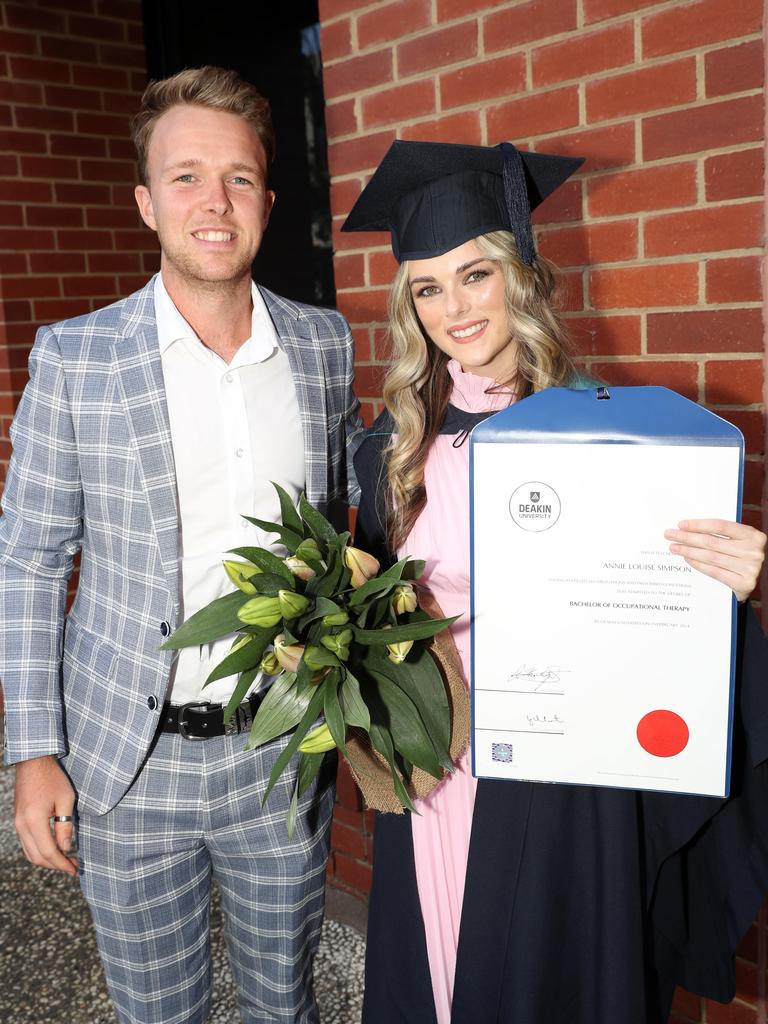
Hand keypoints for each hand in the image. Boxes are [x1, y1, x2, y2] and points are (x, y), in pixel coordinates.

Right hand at [14, 755, 77, 874]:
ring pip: (30, 853)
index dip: (62, 864)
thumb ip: (65, 826)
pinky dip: (39, 851)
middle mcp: (22, 826)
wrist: (33, 762)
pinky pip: (27, 844)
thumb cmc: (52, 778)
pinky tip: (53, 849)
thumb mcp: (66, 800)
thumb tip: (66, 848)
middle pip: (37, 857)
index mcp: (34, 821)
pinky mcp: (18, 821)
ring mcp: (18, 824)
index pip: (49, 852)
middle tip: (73, 866)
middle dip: (56, 865)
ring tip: (65, 860)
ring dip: (47, 860)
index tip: (75, 869)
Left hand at [665, 519, 765, 602]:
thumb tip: (688, 528)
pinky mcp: (744, 584)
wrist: (755, 581)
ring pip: (711, 557)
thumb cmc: (742, 556)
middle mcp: (753, 551)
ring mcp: (750, 569)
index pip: (720, 526)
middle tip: (670, 535)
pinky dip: (698, 564)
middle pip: (712, 542)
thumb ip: (721, 535)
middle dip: (688, 538)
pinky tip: (687, 559)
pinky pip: (714, 572)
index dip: (698, 525)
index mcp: (753, 536)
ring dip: (689, 551)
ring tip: (674, 548)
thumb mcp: (738, 541)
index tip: (681, 525)